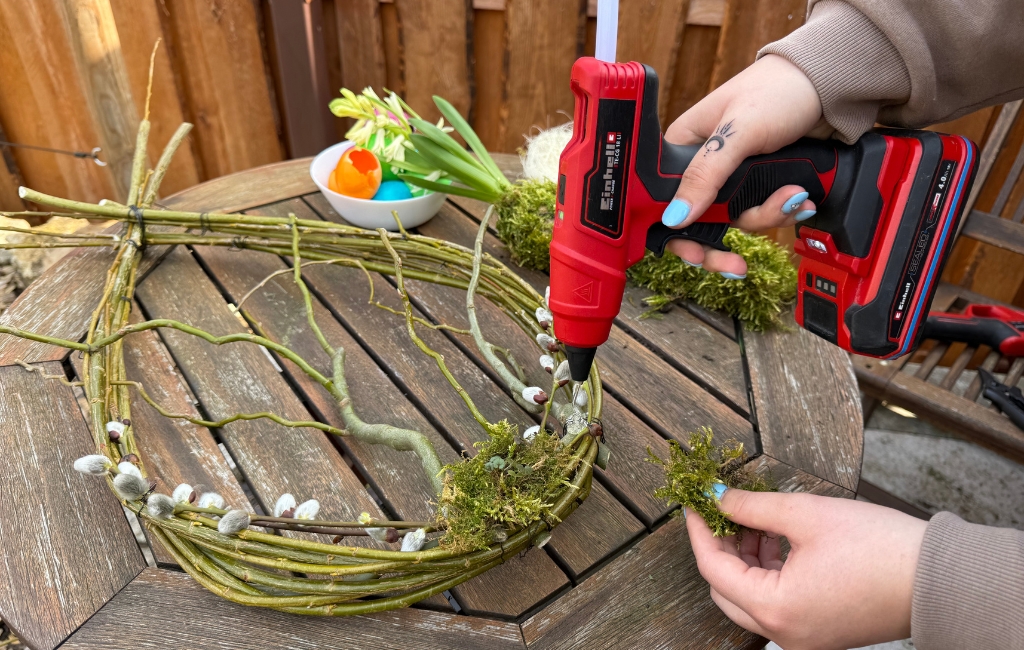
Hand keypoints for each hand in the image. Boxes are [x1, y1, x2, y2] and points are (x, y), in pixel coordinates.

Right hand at [662, 54, 832, 276]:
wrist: (830, 84)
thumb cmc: (778, 89)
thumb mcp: (739, 131)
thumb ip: (706, 174)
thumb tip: (675, 216)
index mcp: (684, 148)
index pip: (666, 200)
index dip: (678, 232)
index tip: (696, 253)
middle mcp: (705, 167)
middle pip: (702, 221)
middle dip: (725, 241)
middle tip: (735, 266)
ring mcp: (735, 179)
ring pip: (738, 221)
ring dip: (768, 216)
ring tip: (794, 196)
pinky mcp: (762, 185)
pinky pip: (764, 213)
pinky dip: (784, 211)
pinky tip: (801, 198)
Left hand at [686, 487, 927, 649]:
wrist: (938, 579)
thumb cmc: (879, 548)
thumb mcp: (807, 515)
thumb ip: (754, 507)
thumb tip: (718, 496)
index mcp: (776, 609)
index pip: (713, 569)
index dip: (699, 531)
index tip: (695, 501)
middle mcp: (785, 634)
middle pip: (726, 590)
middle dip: (720, 548)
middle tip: (721, 510)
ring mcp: (803, 638)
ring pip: (750, 598)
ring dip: (744, 559)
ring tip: (753, 519)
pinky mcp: (820, 632)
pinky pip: (776, 604)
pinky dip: (768, 572)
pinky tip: (776, 539)